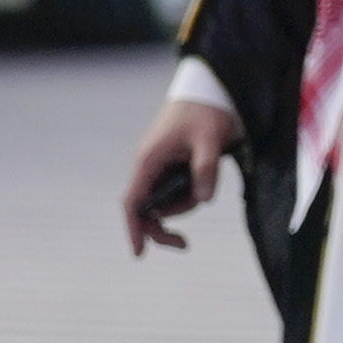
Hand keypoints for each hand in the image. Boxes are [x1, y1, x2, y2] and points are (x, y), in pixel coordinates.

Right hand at [121, 95, 241, 252]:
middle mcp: (147, 165)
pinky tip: (205, 178)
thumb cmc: (205, 112)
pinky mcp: (168, 166)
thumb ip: (206, 169)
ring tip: (208, 182)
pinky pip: (173, 191)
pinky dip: (188, 195)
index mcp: (149, 159)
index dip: (133, 228)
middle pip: (145, 208)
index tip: (138, 253)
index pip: (133, 201)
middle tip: (185, 244)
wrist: (208, 90)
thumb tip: (203, 200)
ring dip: (184, 204)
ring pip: (163, 202)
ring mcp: (157, 166)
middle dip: (163, 226)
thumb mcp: (210, 139)